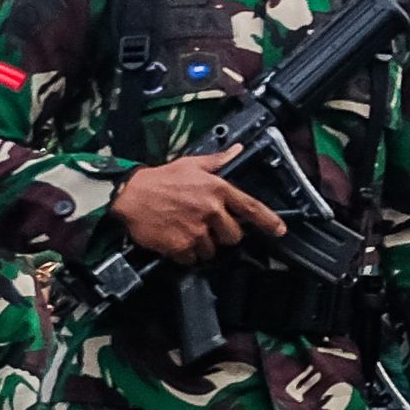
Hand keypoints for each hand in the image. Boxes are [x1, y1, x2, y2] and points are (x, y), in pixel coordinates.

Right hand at [114, 152, 284, 261]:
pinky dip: (187, 254)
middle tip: (208, 226)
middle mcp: (211, 211)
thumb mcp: (192, 164)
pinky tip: (177, 240)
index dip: (269, 221)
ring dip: (204, 245)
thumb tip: (237, 150)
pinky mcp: (180, 247)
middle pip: (234, 236)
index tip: (280, 230)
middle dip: (224, 234)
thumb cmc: (160, 179)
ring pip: (213, 250)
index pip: (251, 208)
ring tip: (188, 230)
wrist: (130, 196)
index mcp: (218, 190)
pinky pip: (193, 259)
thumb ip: (218, 161)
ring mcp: (196, 231)